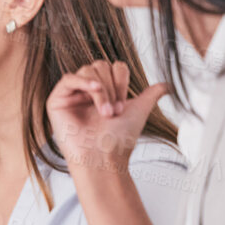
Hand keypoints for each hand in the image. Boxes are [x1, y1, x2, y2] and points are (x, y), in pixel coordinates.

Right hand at [46, 62, 169, 175]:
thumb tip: (168, 85)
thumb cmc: (118, 140)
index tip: (124, 104)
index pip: (112, 67)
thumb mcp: (139, 110)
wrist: (104, 158)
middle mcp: (85, 92)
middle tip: (114, 111)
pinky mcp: (56, 101)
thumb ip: (151, 94)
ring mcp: (70, 96)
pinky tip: (95, 90)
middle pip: (99, 66)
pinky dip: (84, 82)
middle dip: (112, 86)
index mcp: (102, 93)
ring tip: (106, 112)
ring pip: (87, 71)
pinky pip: (68, 79)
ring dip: (102, 90)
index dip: (121, 80)